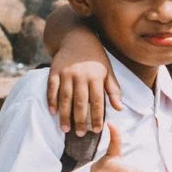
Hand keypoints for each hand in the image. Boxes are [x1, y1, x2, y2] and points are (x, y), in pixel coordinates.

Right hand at [46, 13, 121, 137]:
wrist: (77, 37)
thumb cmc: (96, 58)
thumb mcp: (108, 71)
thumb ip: (113, 90)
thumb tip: (120, 108)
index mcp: (96, 77)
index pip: (97, 101)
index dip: (97, 117)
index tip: (97, 130)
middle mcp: (81, 75)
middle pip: (80, 102)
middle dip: (80, 120)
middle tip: (80, 134)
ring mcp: (66, 73)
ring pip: (65, 98)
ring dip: (64, 115)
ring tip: (65, 129)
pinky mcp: (54, 71)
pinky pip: (51, 88)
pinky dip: (51, 100)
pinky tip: (52, 112)